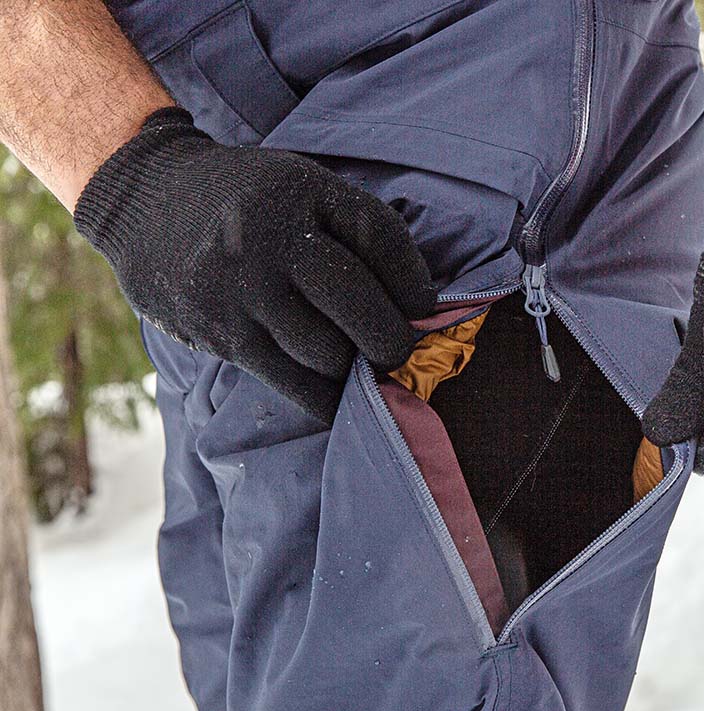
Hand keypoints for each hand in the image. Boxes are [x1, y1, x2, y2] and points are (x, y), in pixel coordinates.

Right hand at [74, 107, 435, 422]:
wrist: (144, 199)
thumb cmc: (247, 199)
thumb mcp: (301, 186)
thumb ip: (355, 230)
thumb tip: (420, 306)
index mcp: (297, 190)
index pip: (380, 237)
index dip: (414, 281)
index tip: (424, 308)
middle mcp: (265, 237)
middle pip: (358, 303)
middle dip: (392, 338)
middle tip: (398, 351)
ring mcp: (236, 289)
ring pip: (327, 351)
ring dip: (354, 366)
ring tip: (358, 362)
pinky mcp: (217, 333)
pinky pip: (291, 382)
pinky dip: (325, 396)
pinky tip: (338, 394)